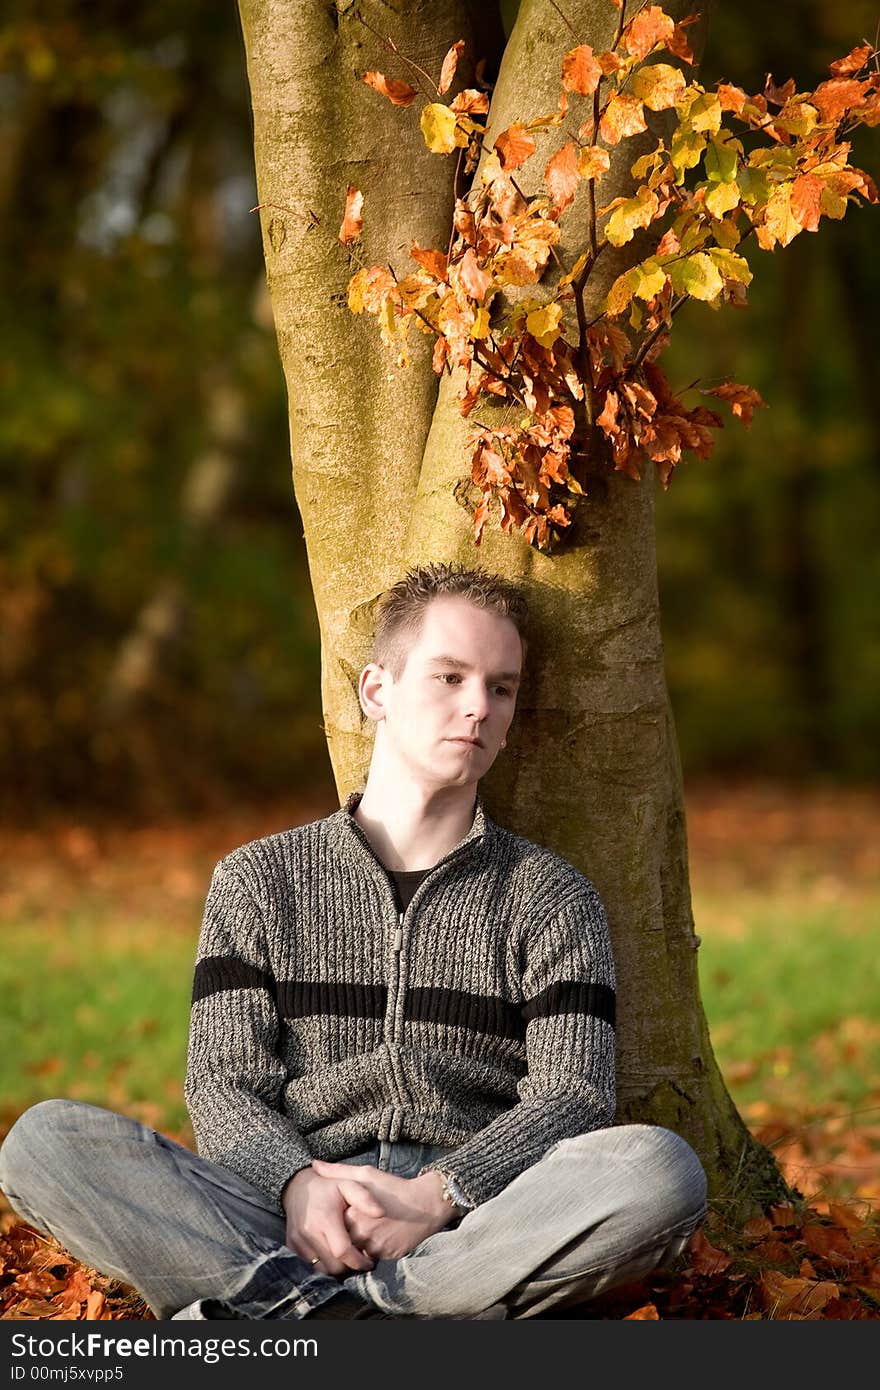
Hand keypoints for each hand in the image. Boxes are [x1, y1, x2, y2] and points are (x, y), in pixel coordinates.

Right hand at [281, 1166, 383, 1276]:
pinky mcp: (291, 1246)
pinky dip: (322, 1264)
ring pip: (321, 1269)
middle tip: (359, 1259)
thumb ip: (365, 1198)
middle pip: (333, 1266)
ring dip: (335, 1267)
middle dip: (348, 1266)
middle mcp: (309, 1232)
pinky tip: (331, 1254)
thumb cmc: (329, 1188)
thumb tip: (381, 1213)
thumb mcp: (348, 1185)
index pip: (343, 1252)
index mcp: (325, 1219)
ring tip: (346, 1257)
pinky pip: (309, 1266)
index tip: (370, 1262)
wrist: (298, 1187)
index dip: (358, 1261)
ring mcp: (298, 1241)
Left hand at [310, 1159, 454, 1262]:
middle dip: (347, 1233)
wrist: (425, 1204)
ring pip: (358, 1251)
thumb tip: (314, 1165)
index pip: (334, 1224)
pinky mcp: (388, 1257)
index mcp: (354, 1215)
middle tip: (357, 1222)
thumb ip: (338, 1172)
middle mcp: (363, 1235)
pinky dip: (374, 1249)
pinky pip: (373, 1257)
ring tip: (369, 1229)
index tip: (344, 1212)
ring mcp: (376, 1249)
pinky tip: (380, 1236)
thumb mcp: (366, 1174)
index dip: (338, 1219)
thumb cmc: (393, 1187)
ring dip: (360, 1244)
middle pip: (345, 1240)